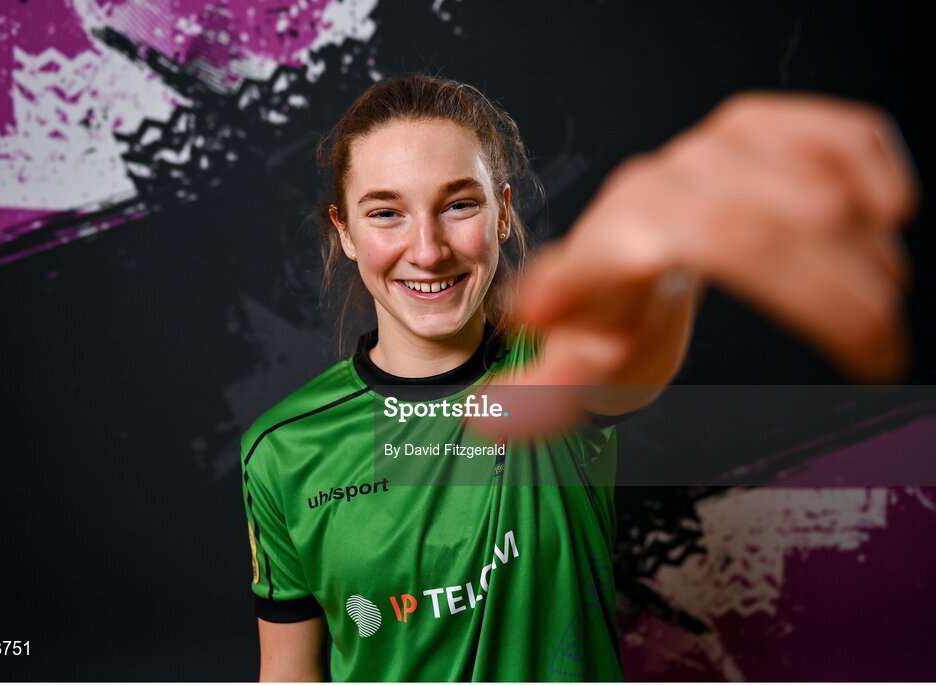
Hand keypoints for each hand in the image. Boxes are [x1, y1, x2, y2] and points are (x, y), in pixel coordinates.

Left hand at [479, 92, 917, 435]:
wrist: (640, 254)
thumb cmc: (612, 314)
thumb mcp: (574, 360)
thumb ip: (539, 396)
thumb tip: (486, 422)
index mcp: (614, 241)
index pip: (652, 255)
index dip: (689, 279)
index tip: (697, 316)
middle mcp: (660, 185)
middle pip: (754, 226)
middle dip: (832, 297)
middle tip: (880, 353)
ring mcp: (709, 150)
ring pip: (808, 182)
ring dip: (861, 253)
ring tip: (882, 308)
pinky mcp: (759, 128)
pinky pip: (834, 131)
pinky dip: (872, 169)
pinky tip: (887, 214)